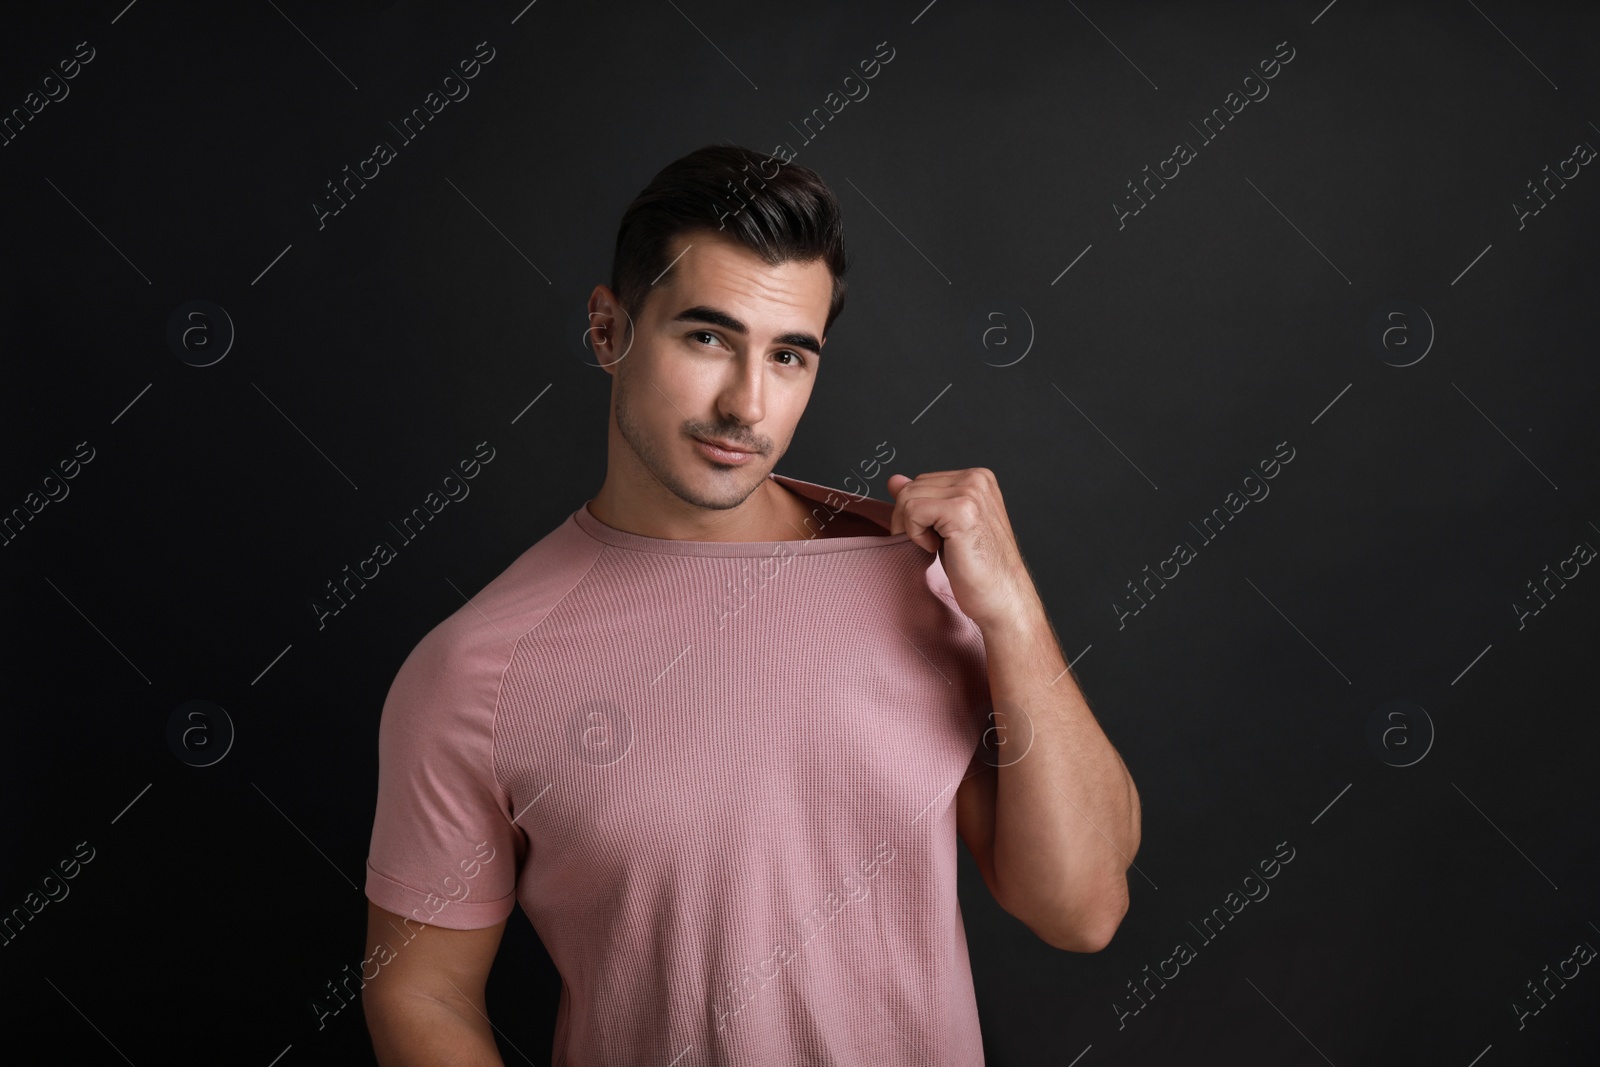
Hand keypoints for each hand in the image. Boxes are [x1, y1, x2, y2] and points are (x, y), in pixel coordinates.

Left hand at [885, 468, 1041, 632]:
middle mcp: (976, 478)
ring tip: (936, 547)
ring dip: (912, 530)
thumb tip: (893, 480)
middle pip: (911, 487)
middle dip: (908, 521)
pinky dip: (916, 535)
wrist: (1002, 598)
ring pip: (907, 498)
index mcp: (977, 478)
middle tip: (930, 546)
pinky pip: (912, 511)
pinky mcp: (961, 510)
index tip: (932, 537)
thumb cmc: (977, 568)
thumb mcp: (944, 527)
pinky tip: (936, 548)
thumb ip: (922, 499)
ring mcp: (971, 491)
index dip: (915, 514)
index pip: (921, 482)